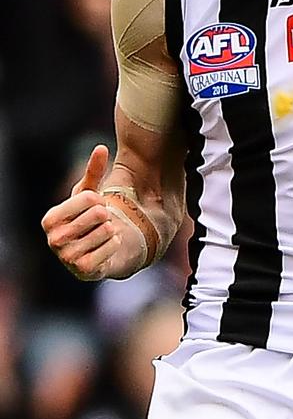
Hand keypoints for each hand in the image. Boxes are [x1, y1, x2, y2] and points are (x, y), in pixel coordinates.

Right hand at [41, 145, 117, 280]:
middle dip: (106, 216)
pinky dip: (115, 244)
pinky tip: (107, 248)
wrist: (102, 249)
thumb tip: (101, 147)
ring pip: (107, 230)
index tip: (93, 208)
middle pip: (99, 213)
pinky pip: (111, 247)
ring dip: (111, 231)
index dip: (98, 200)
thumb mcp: (90, 193)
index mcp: (50, 219)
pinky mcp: (83, 271)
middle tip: (99, 225)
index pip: (89, 197)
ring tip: (102, 235)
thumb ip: (94, 171)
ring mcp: (67, 257)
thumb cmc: (91, 218)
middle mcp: (53, 239)